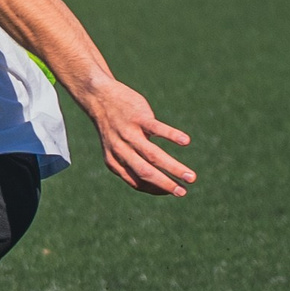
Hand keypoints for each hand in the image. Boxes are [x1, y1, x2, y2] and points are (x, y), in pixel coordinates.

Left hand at [76, 77, 195, 196]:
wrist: (99, 97)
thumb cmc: (114, 127)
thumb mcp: (116, 149)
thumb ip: (131, 163)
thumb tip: (157, 180)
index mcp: (115, 162)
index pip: (137, 182)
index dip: (156, 189)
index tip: (173, 191)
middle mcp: (120, 150)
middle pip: (145, 172)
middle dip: (166, 184)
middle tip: (183, 193)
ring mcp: (129, 133)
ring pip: (153, 155)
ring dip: (173, 167)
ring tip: (191, 177)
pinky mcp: (138, 117)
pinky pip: (156, 128)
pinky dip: (171, 135)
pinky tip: (186, 141)